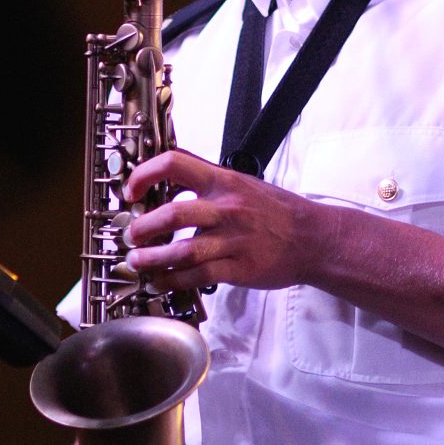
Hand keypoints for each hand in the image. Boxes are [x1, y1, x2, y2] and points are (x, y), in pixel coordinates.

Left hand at [122, 149, 320, 292]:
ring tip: (137, 261)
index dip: (145, 174)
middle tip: (131, 236)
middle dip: (143, 228)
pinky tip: (161, 281)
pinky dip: (174, 280)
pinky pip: (198, 276)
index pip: (175, 163)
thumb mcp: (243, 184)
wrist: (313, 238)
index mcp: (224, 181)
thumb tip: (169, 183)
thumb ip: (208, 183)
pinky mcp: (238, 268)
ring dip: (153, 258)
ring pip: (182, 251)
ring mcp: (233, 240)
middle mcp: (227, 208)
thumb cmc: (276, 211)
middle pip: (173, 214)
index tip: (131, 191)